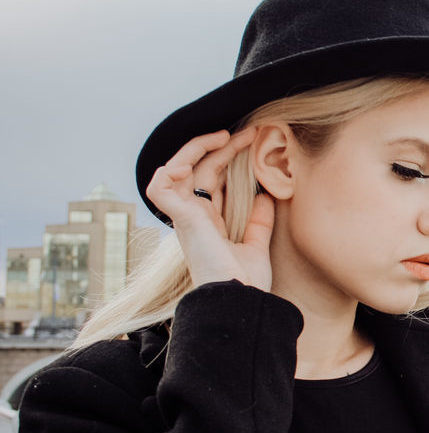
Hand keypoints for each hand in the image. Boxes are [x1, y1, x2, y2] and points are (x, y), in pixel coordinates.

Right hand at [145, 127, 274, 289]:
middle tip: (249, 133)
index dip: (228, 159)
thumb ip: (258, 222)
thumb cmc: (247, 282)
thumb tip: (264, 196)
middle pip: (199, 170)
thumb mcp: (256, 245)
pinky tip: (194, 161)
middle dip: (221, 148)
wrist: (241, 299)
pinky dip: (170, 171)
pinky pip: (160, 188)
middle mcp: (194, 218)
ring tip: (223, 136)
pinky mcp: (182, 221)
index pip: (212, 180)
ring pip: (177, 171)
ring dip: (196, 149)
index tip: (253, 143)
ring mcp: (186, 218)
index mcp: (209, 222)